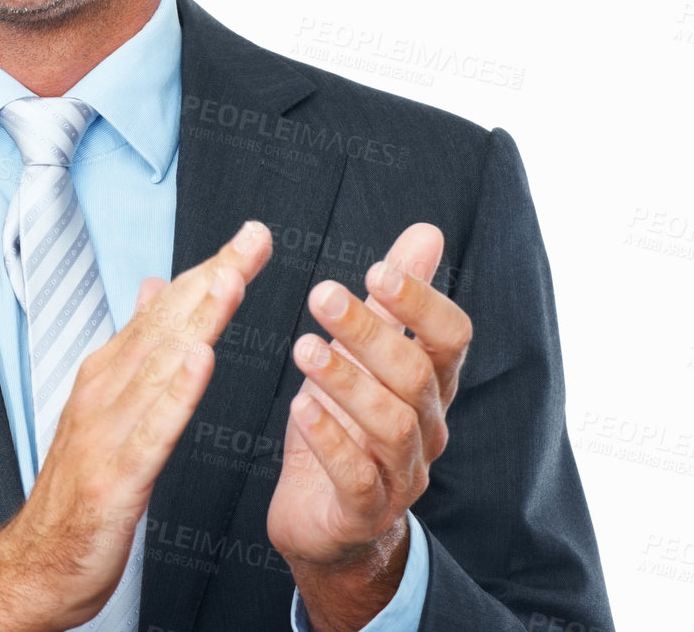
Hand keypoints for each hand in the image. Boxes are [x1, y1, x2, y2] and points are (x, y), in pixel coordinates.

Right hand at [0, 221, 274, 631]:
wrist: (36, 563)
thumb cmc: (78, 490)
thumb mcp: (107, 408)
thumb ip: (133, 349)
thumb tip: (153, 289)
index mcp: (107, 376)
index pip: (164, 312)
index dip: (207, 271)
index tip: (248, 238)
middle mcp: (104, 392)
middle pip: (165, 325)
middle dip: (211, 278)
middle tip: (251, 240)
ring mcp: (106, 431)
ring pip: (159, 365)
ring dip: (197, 319)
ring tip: (231, 279)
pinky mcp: (115, 476)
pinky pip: (152, 429)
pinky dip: (176, 392)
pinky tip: (200, 361)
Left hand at [266, 223, 472, 631]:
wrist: (326, 521)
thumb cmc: (346, 424)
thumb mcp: (366, 355)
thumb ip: (397, 299)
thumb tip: (427, 232)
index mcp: (430, 385)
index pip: (452, 338)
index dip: (422, 302)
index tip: (377, 268)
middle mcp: (427, 427)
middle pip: (416, 375)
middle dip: (371, 332)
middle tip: (320, 294)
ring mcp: (401, 474)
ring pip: (392, 425)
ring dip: (347, 382)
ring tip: (302, 348)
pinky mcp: (364, 511)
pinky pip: (357, 477)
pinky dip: (329, 441)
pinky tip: (299, 409)